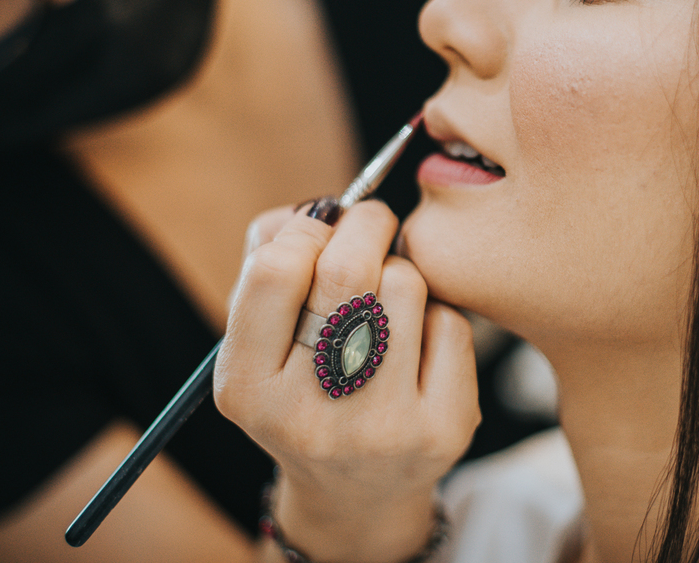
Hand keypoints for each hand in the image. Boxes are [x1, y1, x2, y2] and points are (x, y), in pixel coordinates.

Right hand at [214, 201, 479, 562]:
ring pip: (405, 285)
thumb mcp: (261, 339)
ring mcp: (381, 427)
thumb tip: (319, 208)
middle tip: (372, 223)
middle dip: (365, 224)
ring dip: (401, 271)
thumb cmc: (305, 385)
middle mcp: (308, 415)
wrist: (358, 490)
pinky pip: (451, 322)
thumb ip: (271, 256)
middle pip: (347, 269)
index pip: (275, 270)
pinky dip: (437, 313)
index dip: (305, 229)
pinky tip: (419, 341)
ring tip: (388, 298)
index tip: (321, 227)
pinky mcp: (442, 430)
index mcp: (248, 386)